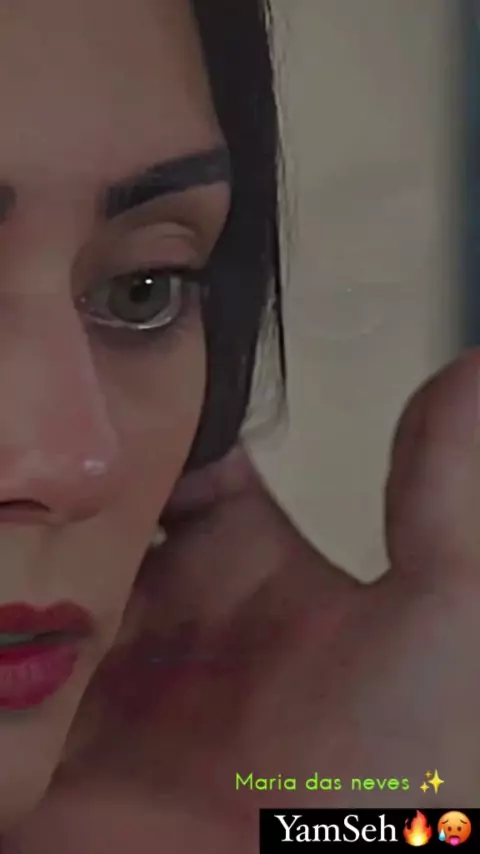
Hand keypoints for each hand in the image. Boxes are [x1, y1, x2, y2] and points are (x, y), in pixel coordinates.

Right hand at [7, 350, 479, 853]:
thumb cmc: (405, 780)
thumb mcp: (441, 615)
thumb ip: (443, 490)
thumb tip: (473, 367)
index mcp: (243, 569)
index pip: (185, 461)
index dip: (152, 415)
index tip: (111, 360)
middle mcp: (166, 614)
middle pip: (91, 510)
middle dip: (57, 470)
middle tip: (24, 409)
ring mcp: (97, 678)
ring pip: (28, 577)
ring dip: (12, 539)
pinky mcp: (41, 746)